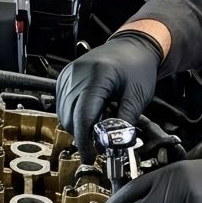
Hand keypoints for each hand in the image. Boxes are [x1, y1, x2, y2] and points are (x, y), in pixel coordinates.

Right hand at [57, 31, 163, 160]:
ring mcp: (68, 75)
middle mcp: (77, 73)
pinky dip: (74, 115)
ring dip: (78, 126)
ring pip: (63, 113)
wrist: (133, 45)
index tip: (90, 156)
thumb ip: (125, 120)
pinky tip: (91, 114)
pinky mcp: (65, 77)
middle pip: (70, 117)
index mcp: (97, 76)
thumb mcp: (138, 95)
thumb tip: (116, 143)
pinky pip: (63, 104)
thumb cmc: (138, 66)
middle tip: (100, 145)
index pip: (83, 116)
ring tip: (98, 128)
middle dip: (83, 135)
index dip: (85, 140)